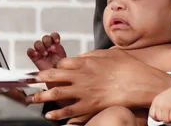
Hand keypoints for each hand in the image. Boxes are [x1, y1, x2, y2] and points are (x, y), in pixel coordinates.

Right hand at [26, 32, 66, 70]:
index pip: (54, 36)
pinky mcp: (34, 57)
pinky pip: (29, 51)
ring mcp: (40, 51)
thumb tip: (55, 45)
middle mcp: (47, 46)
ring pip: (37, 43)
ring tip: (45, 54)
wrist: (55, 78)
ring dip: (41, 47)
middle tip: (50, 49)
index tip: (57, 41)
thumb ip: (59, 50)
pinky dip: (32, 51)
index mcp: (55, 45)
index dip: (55, 36)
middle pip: (45, 37)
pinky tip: (36, 54)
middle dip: (48, 42)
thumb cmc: (59, 67)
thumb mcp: (63, 58)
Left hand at [26, 49, 170, 120]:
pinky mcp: (91, 106)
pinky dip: (58, 114)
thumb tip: (81, 57)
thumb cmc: (128, 67)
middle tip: (29, 82)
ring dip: (42, 96)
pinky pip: (70, 111)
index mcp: (87, 62)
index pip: (62, 63)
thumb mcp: (109, 54)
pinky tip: (50, 115)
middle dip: (40, 80)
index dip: (52, 67)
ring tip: (32, 99)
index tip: (46, 70)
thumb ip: (92, 55)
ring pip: (58, 93)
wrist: (140, 82)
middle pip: (54, 76)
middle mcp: (82, 76)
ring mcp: (85, 91)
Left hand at [149, 86, 170, 124]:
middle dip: (165, 118)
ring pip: (166, 120)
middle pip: (160, 118)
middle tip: (170, 114)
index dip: (158, 117)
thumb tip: (158, 118)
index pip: (152, 115)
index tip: (163, 115)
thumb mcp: (162, 99)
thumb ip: (158, 107)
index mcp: (156, 101)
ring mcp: (168, 106)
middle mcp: (160, 104)